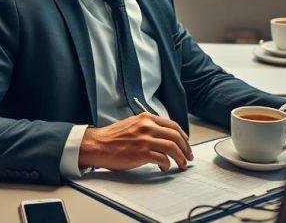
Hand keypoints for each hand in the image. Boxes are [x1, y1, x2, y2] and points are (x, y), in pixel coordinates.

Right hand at [79, 112, 193, 172]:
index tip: (186, 144)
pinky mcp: (141, 153)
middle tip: (188, 156)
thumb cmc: (113, 137)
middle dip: (185, 148)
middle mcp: (147, 126)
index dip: (183, 136)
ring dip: (180, 157)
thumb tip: (164, 137)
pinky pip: (162, 159)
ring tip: (181, 164)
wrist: (97, 145)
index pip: (173, 125)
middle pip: (176, 136)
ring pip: (172, 147)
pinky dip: (167, 164)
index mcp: (146, 118)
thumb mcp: (133, 124)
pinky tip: (165, 167)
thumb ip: (148, 127)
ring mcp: (145, 139)